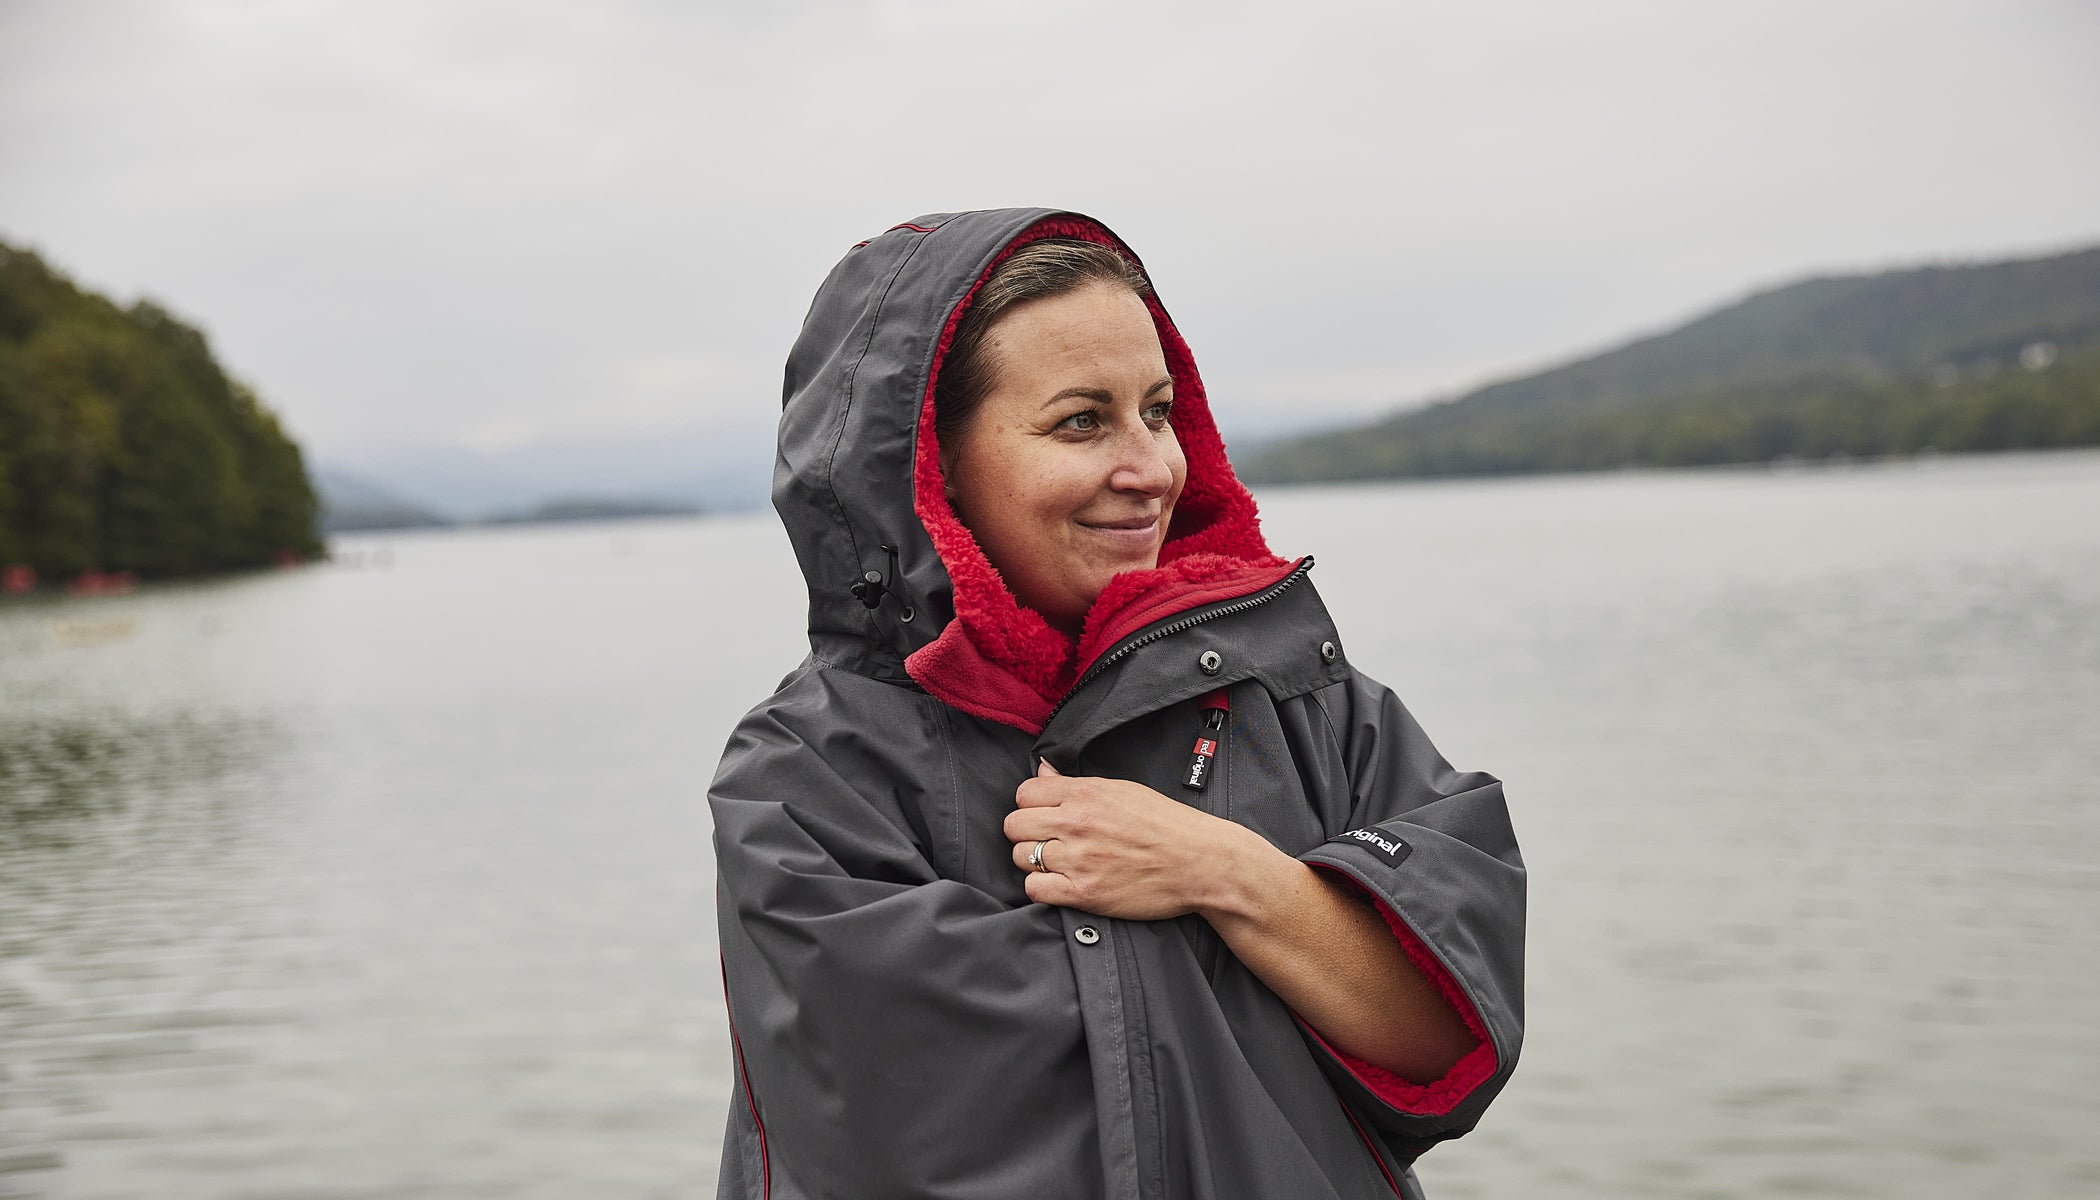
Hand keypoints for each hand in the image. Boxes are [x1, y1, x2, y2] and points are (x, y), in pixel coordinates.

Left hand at [1003, 760, 1261, 918]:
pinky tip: (1061, 883)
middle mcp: (1077, 823)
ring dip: (1033, 862)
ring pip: (1020, 858)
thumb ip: (1076, 784)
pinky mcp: (1084, 892)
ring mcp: (1079, 859)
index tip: (1044, 815)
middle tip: (1048, 841)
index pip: (1024, 793)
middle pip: (1014, 825)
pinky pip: (1034, 889)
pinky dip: (1042, 887)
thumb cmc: (1167, 825)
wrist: (1201, 862)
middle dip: (1026, 833)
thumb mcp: (1122, 789)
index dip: (1031, 805)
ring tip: (1058, 863)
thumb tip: (1042, 771)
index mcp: (1086, 794)